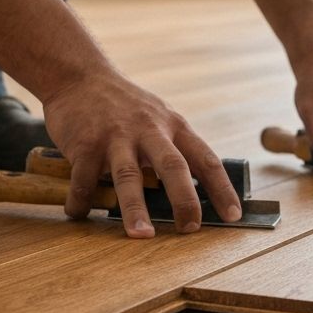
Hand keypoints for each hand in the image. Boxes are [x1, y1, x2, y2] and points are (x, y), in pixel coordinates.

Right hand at [41, 66, 242, 238]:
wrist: (80, 78)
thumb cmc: (125, 106)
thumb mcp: (159, 118)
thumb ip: (175, 148)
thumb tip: (196, 193)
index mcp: (174, 126)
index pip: (205, 159)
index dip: (222, 188)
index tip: (234, 215)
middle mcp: (148, 130)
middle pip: (173, 166)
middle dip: (184, 199)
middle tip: (191, 228)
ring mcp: (115, 137)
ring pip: (129, 176)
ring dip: (135, 208)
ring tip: (141, 234)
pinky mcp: (84, 144)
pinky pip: (84, 179)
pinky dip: (81, 201)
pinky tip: (78, 214)